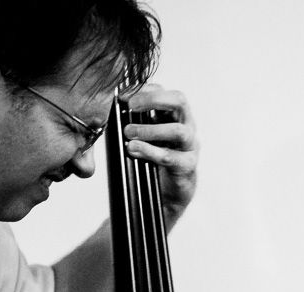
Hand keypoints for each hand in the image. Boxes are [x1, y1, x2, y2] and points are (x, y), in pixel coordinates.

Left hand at [123, 84, 198, 230]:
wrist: (170, 190)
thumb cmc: (157, 158)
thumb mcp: (145, 135)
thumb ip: (136, 120)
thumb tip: (113, 107)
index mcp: (175, 115)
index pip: (165, 91)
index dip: (145, 89)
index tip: (123, 95)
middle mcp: (187, 126)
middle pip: (179, 101)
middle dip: (154, 99)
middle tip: (131, 105)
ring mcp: (190, 146)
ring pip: (178, 131)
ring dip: (151, 130)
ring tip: (129, 132)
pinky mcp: (187, 166)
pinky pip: (171, 157)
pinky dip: (151, 152)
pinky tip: (134, 149)